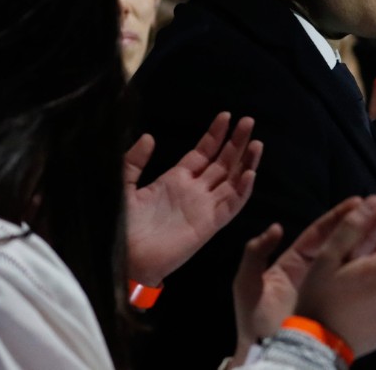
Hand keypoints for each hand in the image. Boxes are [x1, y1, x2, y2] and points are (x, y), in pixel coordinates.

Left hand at [125, 112, 261, 285]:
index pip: (203, 153)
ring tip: (256, 142)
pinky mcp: (209, 224)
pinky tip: (250, 173)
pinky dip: (243, 190)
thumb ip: (134, 161)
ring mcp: (204, 207)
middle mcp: (194, 191)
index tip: (226, 116)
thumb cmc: (119, 227)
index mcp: (175, 180)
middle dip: (236, 142)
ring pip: (233, 180)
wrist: (123, 260)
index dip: (215, 135)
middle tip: (248, 121)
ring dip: (246, 162)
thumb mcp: (122, 185)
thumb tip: (150, 137)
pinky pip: (232, 205)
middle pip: (223, 162)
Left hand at [231, 196, 375, 362]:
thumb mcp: (247, 286)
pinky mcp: (339, 304)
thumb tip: (276, 228)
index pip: (317, 235)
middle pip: (339, 242)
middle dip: (359, 224)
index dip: (336, 217)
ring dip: (369, 241)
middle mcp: (313, 274)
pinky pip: (357, 281)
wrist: (270, 359)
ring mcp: (327, 289)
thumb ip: (254, 254)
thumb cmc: (254, 326)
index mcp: (291, 265)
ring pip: (351, 259)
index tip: (356, 202)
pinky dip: (372, 267)